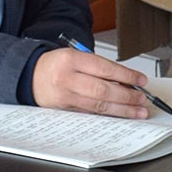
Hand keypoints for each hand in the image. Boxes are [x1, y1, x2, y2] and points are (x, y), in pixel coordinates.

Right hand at [31, 47, 149, 118]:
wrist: (30, 76)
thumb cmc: (57, 64)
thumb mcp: (75, 55)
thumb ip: (98, 66)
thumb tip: (125, 80)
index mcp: (72, 60)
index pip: (105, 69)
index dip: (126, 76)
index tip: (141, 80)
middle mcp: (67, 79)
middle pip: (103, 90)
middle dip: (126, 96)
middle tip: (142, 99)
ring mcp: (65, 97)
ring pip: (98, 106)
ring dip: (121, 109)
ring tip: (137, 111)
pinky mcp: (64, 111)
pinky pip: (90, 114)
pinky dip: (107, 115)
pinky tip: (119, 115)